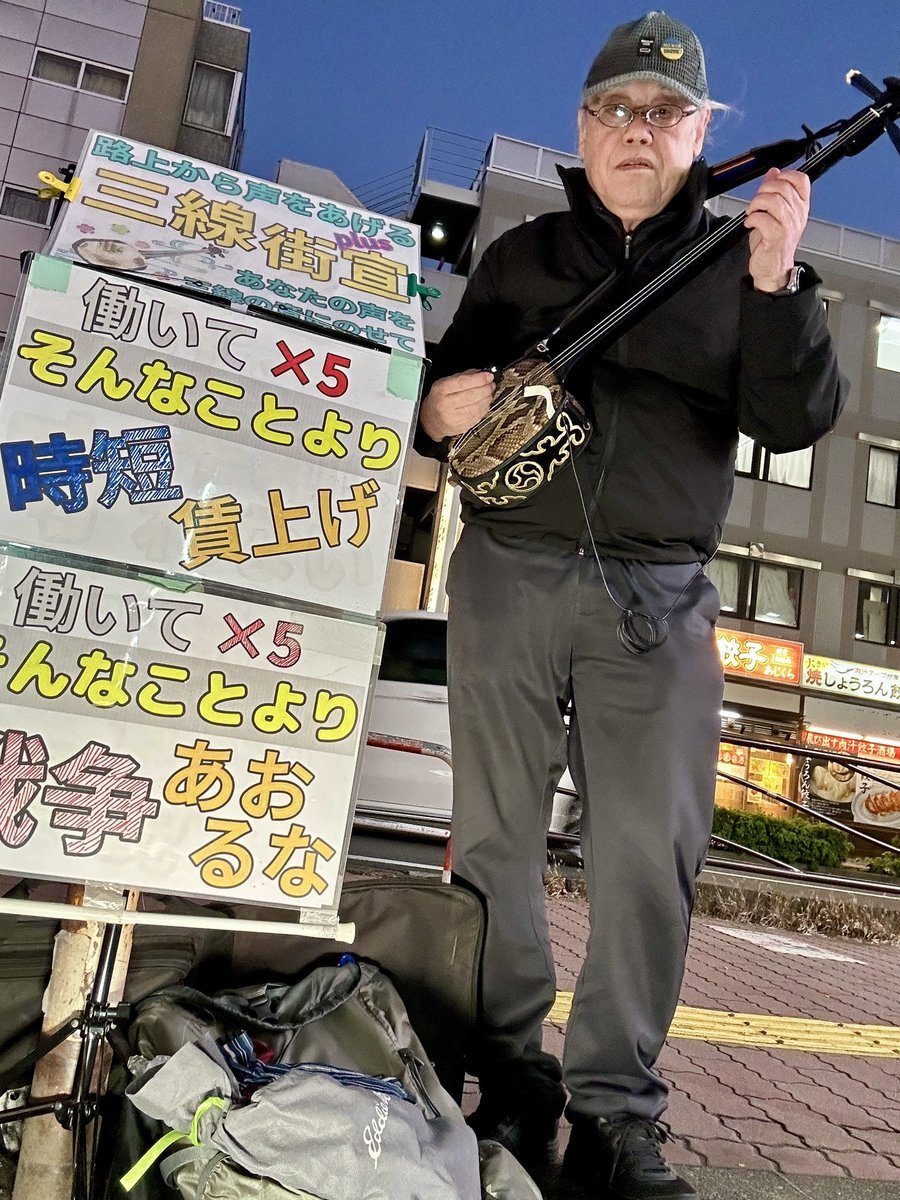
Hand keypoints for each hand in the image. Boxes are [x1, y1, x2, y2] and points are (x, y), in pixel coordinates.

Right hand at [420, 369, 494, 440]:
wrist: (431, 420)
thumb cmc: (439, 399)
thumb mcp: (445, 383)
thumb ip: (462, 376)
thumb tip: (480, 373)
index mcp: (441, 390)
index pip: (463, 383)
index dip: (479, 379)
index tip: (489, 376)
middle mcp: (446, 404)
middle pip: (472, 395)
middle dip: (486, 388)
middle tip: (491, 384)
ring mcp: (454, 418)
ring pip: (477, 407)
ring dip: (487, 398)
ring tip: (489, 393)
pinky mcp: (461, 427)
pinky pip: (477, 416)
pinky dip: (485, 408)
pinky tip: (485, 403)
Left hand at [744, 168, 810, 291]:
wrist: (772, 269)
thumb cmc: (772, 244)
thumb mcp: (774, 213)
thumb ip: (774, 191)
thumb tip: (773, 172)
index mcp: (800, 206)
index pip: (801, 179)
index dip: (784, 176)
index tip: (772, 183)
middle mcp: (798, 214)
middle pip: (783, 187)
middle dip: (763, 190)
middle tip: (756, 202)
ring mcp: (789, 225)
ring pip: (774, 200)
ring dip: (756, 203)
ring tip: (752, 212)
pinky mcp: (777, 236)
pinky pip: (763, 218)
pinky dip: (752, 218)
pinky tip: (750, 223)